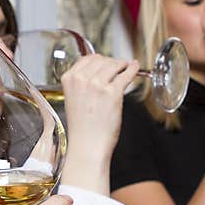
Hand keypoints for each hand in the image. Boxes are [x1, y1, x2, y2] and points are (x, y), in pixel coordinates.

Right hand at [60, 54, 139, 191]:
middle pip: (101, 59)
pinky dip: (133, 69)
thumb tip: (98, 71)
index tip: (106, 62)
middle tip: (118, 66)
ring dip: (122, 64)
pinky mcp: (112, 92)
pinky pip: (126, 74)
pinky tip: (135, 68)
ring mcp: (97, 85)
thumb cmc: (82, 128)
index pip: (87, 59)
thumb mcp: (74, 99)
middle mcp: (81, 79)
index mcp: (69, 79)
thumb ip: (82, 83)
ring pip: (114, 64)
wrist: (87, 145)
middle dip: (112, 62)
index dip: (99, 60)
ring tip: (127, 67)